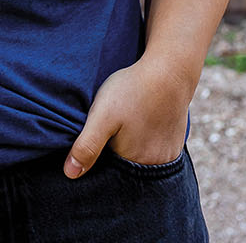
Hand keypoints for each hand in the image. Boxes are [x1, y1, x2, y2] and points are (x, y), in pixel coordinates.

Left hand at [63, 56, 192, 178]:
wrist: (169, 71)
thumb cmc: (132, 91)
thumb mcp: (102, 116)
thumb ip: (87, 146)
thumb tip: (70, 174)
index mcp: (133, 163)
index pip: (109, 171)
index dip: (100, 154)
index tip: (99, 134)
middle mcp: (154, 166)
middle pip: (126, 165)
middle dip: (116, 150)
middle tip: (115, 124)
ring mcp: (168, 155)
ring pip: (142, 157)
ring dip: (133, 145)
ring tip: (128, 122)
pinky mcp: (175, 143)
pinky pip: (156, 148)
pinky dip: (148, 139)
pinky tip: (143, 121)